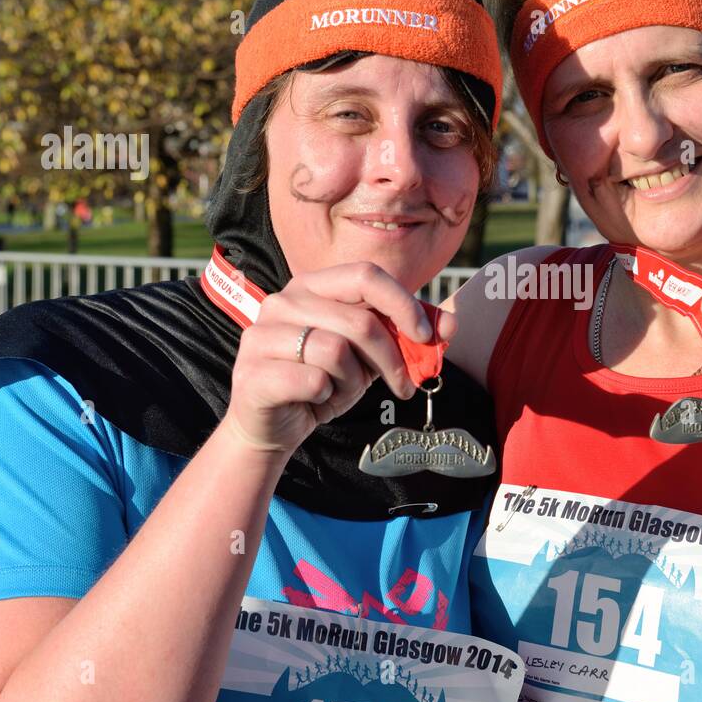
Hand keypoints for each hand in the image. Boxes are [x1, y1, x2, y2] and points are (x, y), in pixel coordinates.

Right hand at [225, 262, 453, 453]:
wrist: (273, 426)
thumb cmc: (324, 381)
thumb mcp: (370, 356)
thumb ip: (406, 335)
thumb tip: (450, 325)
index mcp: (312, 286)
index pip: (366, 275)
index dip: (403, 304)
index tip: (425, 337)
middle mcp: (282, 301)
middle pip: (360, 320)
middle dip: (391, 359)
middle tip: (402, 386)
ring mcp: (261, 334)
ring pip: (336, 351)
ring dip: (353, 381)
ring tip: (341, 390)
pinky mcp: (252, 371)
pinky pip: (312, 380)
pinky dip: (325, 396)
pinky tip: (315, 399)